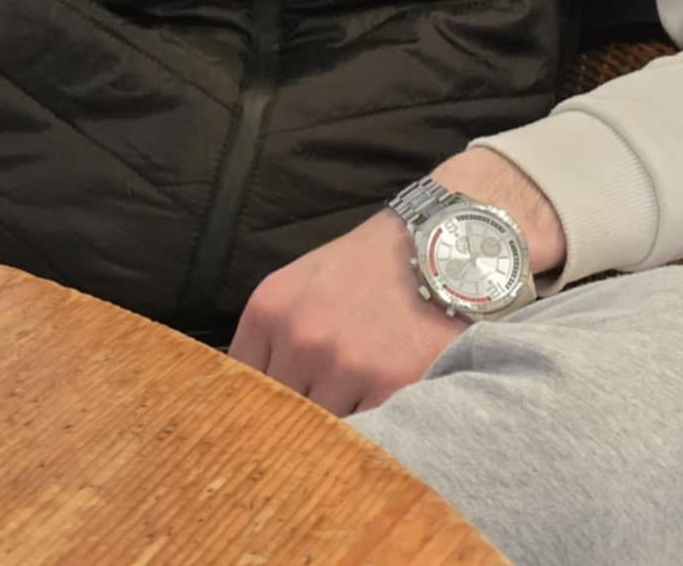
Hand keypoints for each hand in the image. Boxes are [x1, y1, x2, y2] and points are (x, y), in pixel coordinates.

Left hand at [226, 205, 465, 416]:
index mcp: (270, 309)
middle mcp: (300, 338)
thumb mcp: (303, 282)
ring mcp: (344, 365)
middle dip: (297, 415)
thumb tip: (253, 396)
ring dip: (336, 424)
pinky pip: (365, 433)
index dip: (256, 402)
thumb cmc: (370, 265)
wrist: (441, 248)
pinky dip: (373, 429)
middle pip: (278, 411)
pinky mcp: (388, 387)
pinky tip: (383, 403)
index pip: (241, 385)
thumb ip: (274, 334)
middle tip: (320, 409)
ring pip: (320, 428)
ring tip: (358, 400)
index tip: (271, 412)